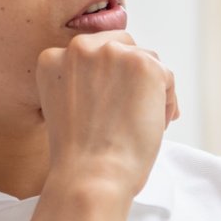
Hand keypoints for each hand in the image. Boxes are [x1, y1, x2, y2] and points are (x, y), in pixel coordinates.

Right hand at [35, 32, 177, 201]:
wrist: (91, 174)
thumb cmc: (79, 153)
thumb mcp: (65, 105)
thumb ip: (82, 82)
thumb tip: (117, 75)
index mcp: (53, 58)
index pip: (93, 51)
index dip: (110, 76)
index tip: (113, 100)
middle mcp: (79, 48)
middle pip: (122, 47)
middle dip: (133, 75)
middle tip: (135, 106)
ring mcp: (112, 53)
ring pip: (147, 61)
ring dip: (152, 89)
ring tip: (145, 121)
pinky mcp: (143, 65)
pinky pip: (166, 77)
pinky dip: (167, 101)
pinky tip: (158, 124)